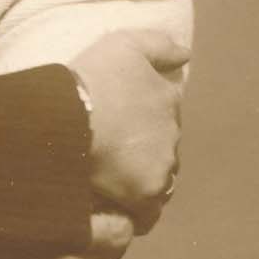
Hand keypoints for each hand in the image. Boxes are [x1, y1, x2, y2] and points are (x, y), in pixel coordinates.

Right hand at [71, 29, 186, 219]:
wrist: (72, 114)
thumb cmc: (94, 77)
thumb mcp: (126, 44)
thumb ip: (159, 46)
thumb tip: (186, 55)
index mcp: (169, 99)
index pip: (167, 116)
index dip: (145, 123)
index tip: (123, 128)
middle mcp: (173, 133)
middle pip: (164, 150)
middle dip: (145, 154)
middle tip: (112, 157)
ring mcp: (163, 165)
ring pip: (159, 181)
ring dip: (142, 183)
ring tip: (111, 186)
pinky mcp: (147, 193)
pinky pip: (147, 213)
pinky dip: (135, 214)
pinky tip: (115, 211)